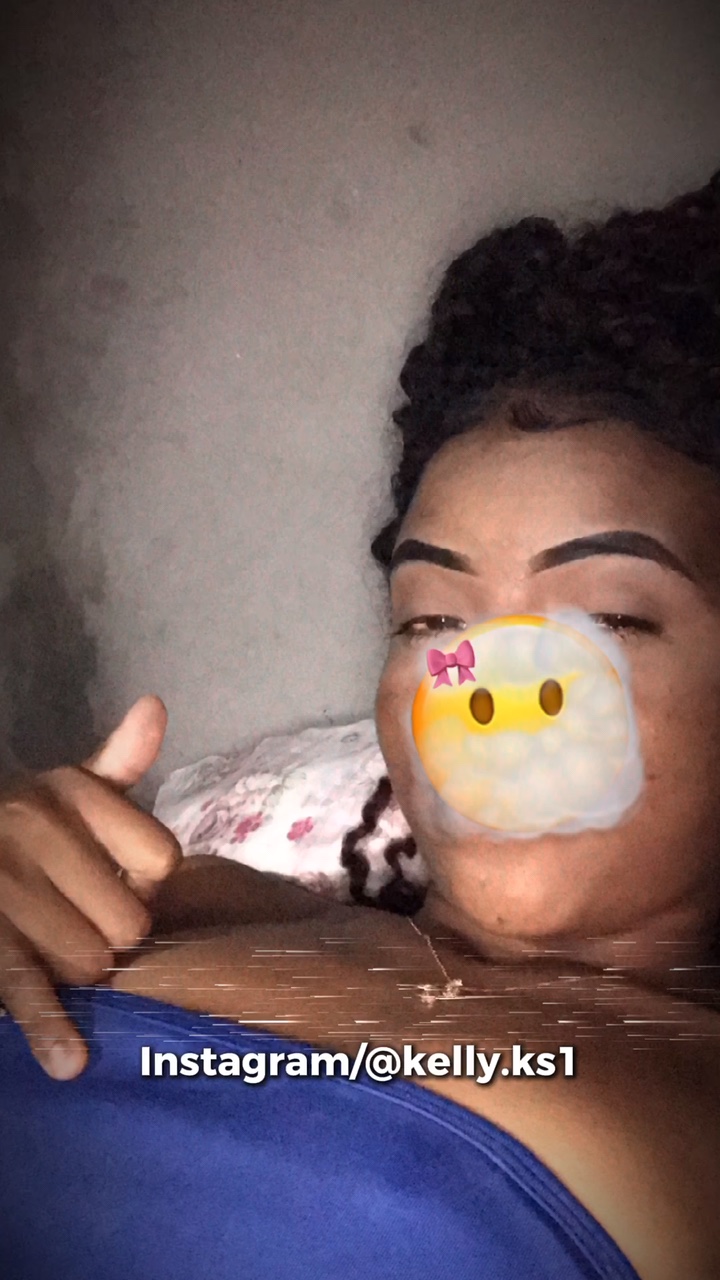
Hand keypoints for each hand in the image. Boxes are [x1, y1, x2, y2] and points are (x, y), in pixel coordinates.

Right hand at [0, 695, 180, 1078]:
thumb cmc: (22, 823)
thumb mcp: (68, 786)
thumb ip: (117, 761)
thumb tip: (154, 706)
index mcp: (66, 789)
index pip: (160, 858)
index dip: (149, 881)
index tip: (125, 877)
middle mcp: (30, 826)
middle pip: (130, 920)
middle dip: (114, 933)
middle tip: (82, 917)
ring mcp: (1, 885)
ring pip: (88, 960)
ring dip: (81, 967)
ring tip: (57, 943)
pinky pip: (23, 988)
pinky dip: (50, 1029)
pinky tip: (70, 1061)